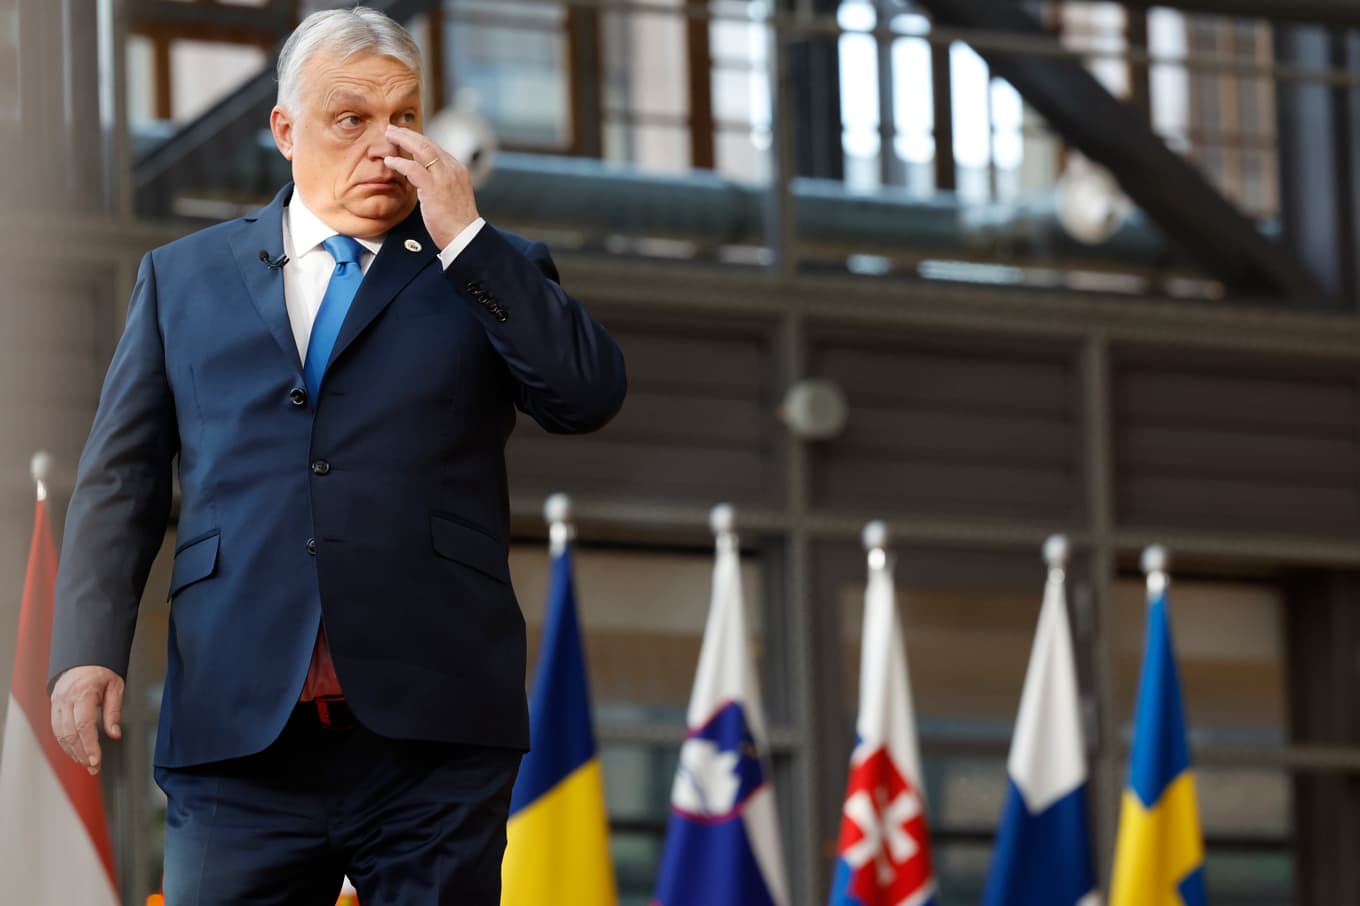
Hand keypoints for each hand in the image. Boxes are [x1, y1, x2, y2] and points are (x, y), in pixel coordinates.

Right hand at [50, 665, 123, 774]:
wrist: (83, 658)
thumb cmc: (101, 671)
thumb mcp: (116, 687)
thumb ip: (114, 712)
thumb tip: (115, 734)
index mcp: (83, 692)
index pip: (84, 725)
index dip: (90, 746)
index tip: (96, 760)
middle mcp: (66, 699)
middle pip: (70, 733)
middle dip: (81, 754)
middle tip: (93, 767)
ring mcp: (57, 703)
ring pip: (60, 734)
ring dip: (72, 752)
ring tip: (86, 763)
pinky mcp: (53, 707)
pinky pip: (56, 730)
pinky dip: (66, 744)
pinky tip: (76, 752)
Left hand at [384, 125, 479, 249]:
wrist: (465, 237)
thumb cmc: (457, 222)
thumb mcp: (452, 196)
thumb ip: (440, 183)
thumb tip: (423, 179)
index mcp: (457, 170)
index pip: (435, 148)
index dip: (418, 140)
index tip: (405, 137)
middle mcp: (452, 169)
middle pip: (427, 143)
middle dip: (408, 134)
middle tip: (392, 129)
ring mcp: (443, 177)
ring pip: (421, 149)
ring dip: (402, 140)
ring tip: (388, 136)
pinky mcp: (433, 188)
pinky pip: (413, 168)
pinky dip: (399, 163)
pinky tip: (389, 162)